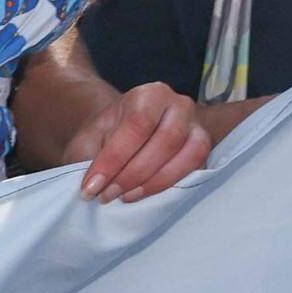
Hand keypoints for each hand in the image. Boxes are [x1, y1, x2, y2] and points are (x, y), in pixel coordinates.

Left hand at [68, 81, 212, 201]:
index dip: (115, 158)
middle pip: (167, 139)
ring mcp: (196, 126)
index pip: (137, 124)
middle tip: (108, 195)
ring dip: (156, 182)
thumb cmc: (106, 136)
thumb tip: (94, 185)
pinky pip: (198, 168)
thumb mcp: (88, 140)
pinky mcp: (202, 148)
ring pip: (189, 154)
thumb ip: (89, 158)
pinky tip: (146, 194)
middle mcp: (178, 105)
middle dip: (134, 173)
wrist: (122, 134)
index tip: (91, 186)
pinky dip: (172, 185)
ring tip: (126, 197)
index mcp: (148, 95)